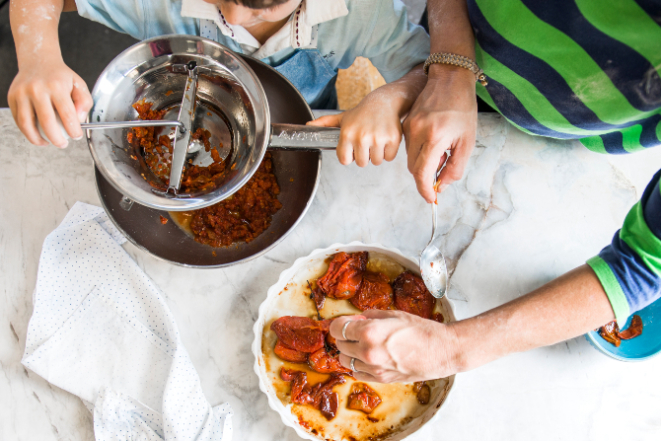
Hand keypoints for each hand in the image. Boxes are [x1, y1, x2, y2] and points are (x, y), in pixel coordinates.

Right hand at [8, 59, 92, 147]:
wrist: (38, 61)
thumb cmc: (60, 76)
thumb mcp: (79, 84)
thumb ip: (84, 102)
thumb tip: (79, 119)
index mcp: (56, 86)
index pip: (67, 114)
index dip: (73, 130)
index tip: (76, 136)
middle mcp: (37, 89)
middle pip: (46, 122)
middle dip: (56, 139)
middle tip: (63, 144)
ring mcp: (22, 93)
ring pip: (27, 124)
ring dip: (37, 139)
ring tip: (47, 143)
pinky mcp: (12, 97)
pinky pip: (18, 120)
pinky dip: (27, 131)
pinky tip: (36, 135)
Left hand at [307, 93, 401, 166]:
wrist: (384, 102)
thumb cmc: (361, 113)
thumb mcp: (342, 117)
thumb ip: (325, 123)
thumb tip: (307, 125)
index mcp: (347, 134)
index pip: (345, 160)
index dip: (350, 156)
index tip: (354, 148)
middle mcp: (361, 137)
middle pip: (362, 163)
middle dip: (364, 156)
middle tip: (367, 142)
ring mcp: (378, 139)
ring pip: (376, 162)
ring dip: (377, 154)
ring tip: (376, 140)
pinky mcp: (393, 139)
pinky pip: (389, 158)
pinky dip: (389, 152)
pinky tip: (386, 139)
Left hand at [329, 310, 458, 382]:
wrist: (441, 351)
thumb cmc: (421, 329)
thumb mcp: (394, 315)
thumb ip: (371, 316)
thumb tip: (358, 318)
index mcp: (370, 332)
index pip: (338, 329)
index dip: (338, 324)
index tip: (345, 322)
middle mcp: (367, 352)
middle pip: (340, 345)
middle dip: (345, 337)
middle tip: (356, 331)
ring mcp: (373, 368)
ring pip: (345, 361)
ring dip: (349, 352)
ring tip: (362, 345)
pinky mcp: (381, 379)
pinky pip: (357, 373)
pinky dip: (358, 365)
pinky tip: (369, 358)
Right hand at [402, 65, 476, 202]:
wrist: (450, 78)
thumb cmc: (463, 108)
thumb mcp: (467, 142)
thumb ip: (455, 167)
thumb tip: (442, 185)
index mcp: (435, 139)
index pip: (422, 174)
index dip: (425, 190)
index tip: (431, 198)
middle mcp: (417, 133)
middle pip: (414, 168)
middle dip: (426, 176)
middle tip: (443, 170)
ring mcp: (409, 127)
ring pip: (411, 157)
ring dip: (424, 162)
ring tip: (442, 150)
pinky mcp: (406, 122)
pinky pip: (409, 145)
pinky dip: (420, 151)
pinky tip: (434, 140)